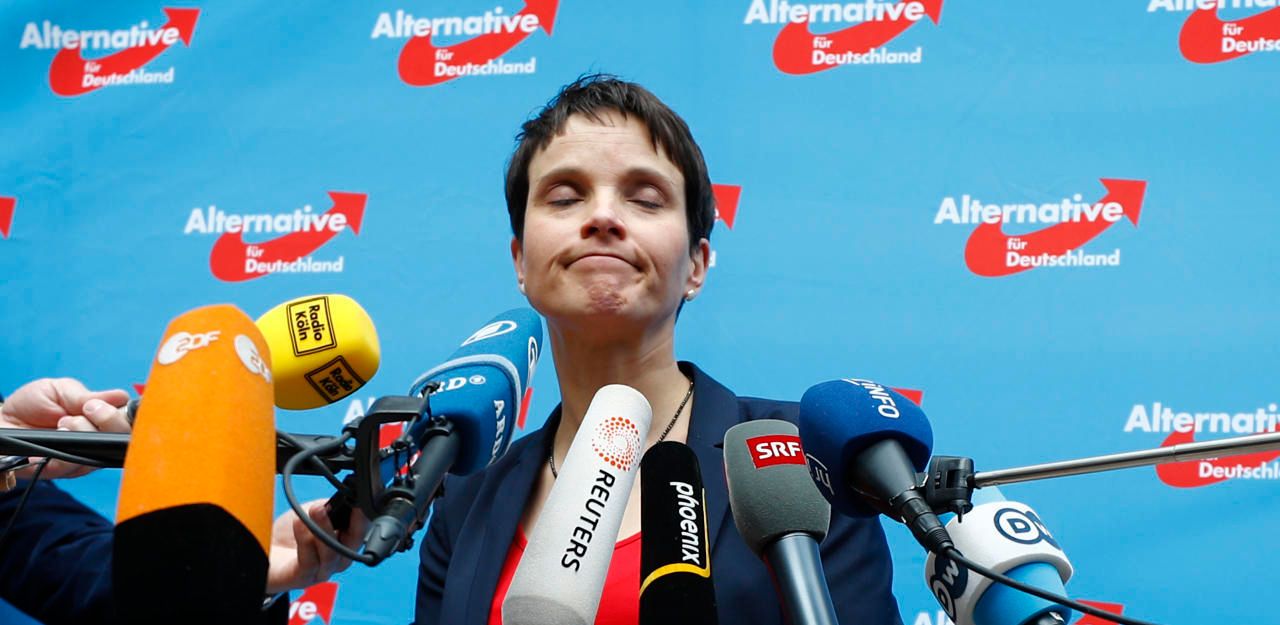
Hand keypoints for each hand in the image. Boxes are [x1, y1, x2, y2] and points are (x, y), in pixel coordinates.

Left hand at [0, 378, 130, 477]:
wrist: (0, 420)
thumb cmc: (31, 404)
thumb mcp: (60, 390)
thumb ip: (88, 396)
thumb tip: (121, 397)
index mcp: (100, 419)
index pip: (129, 421)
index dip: (127, 415)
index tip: (113, 404)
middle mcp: (96, 440)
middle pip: (124, 439)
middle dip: (109, 420)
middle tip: (88, 409)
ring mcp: (82, 456)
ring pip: (101, 450)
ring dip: (84, 432)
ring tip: (63, 422)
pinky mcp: (64, 470)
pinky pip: (77, 464)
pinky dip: (69, 447)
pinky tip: (58, 434)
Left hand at [267, 499, 368, 593]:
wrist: (262, 553)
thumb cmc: (288, 535)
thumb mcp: (312, 513)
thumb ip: (329, 508)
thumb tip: (343, 498)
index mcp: (344, 543)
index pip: (362, 531)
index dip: (363, 516)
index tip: (359, 499)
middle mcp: (337, 561)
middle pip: (352, 545)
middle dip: (351, 523)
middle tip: (343, 503)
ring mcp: (321, 572)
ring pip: (331, 554)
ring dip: (324, 529)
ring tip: (316, 510)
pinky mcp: (302, 579)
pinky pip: (309, 562)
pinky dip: (305, 540)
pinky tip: (299, 523)